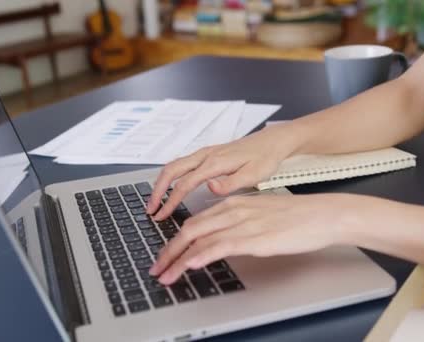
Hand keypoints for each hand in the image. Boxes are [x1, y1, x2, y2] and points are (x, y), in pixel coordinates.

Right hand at [146, 124, 300, 220]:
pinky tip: (171, 188)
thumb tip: (209, 187)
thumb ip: (230, 183)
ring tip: (156, 202)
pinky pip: (182, 164)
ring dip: (161, 183)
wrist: (273, 141)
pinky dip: (170, 177)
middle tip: (150, 210)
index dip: (170, 201)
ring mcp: (205, 153)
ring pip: (174, 165)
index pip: (184, 184)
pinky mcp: (208, 154)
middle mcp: (206, 155)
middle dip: (157, 190)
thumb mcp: (254, 174)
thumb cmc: (265, 158)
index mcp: (215, 163)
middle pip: (171, 171)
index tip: (162, 216)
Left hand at [149, 193, 351, 284]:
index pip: (194, 222)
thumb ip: (238, 224)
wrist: (322, 215)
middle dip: (168, 252)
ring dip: (178, 259)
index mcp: (232, 203)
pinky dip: (202, 255)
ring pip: (199, 239)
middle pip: (189, 230)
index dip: (174, 241)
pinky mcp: (255, 237)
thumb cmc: (296, 216)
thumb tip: (221, 240)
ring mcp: (243, 223)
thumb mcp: (259, 216)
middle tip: (157, 269)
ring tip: (166, 275)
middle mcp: (233, 210)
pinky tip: (191, 265)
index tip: (165, 256)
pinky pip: (221, 245)